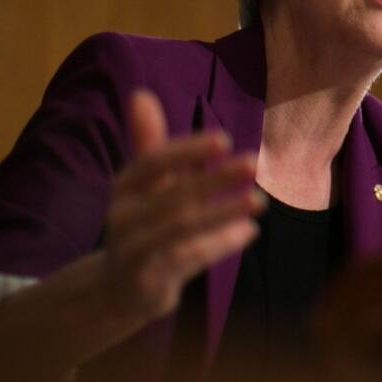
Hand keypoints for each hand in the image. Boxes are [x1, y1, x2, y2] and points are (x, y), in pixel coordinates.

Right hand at [102, 89, 263, 321]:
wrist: (121, 289)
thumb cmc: (144, 223)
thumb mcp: (146, 184)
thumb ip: (149, 142)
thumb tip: (140, 92)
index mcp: (124, 187)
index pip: (152, 162)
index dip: (187, 150)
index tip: (224, 139)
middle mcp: (122, 216)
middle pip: (171, 194)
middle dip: (213, 178)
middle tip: (253, 162)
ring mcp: (132, 250)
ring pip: (181, 228)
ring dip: (223, 211)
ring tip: (260, 200)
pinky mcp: (147, 280)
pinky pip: (188, 259)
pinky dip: (220, 243)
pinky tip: (249, 230)